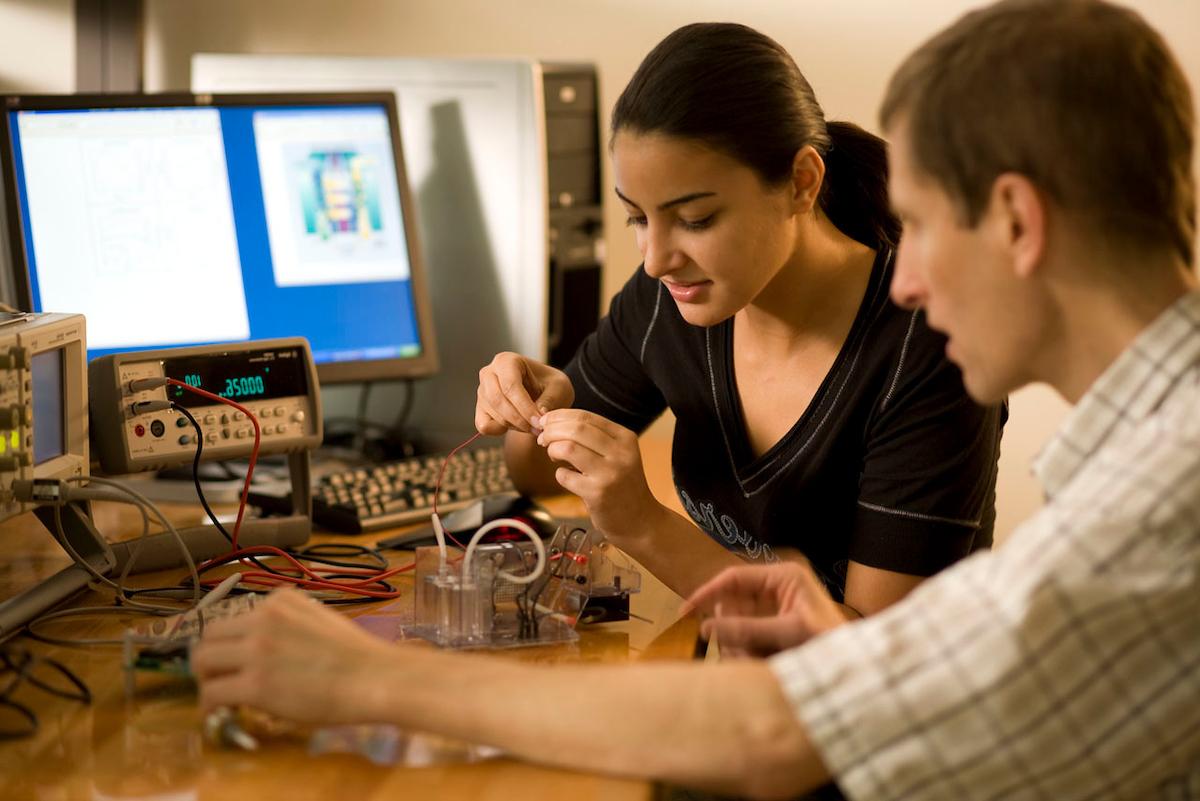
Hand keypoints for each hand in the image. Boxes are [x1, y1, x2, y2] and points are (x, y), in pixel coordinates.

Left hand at [190, 588, 396, 723]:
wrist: (372, 677)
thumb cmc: (357, 655)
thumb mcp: (320, 620)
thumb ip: (289, 624)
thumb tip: (269, 649)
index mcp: (280, 600)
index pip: (235, 617)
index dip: (230, 642)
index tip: (234, 659)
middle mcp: (263, 619)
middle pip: (210, 635)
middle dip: (210, 659)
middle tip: (218, 678)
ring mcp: (257, 651)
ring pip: (203, 661)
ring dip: (206, 680)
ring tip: (218, 696)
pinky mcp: (254, 684)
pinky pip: (212, 693)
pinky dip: (208, 706)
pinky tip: (217, 714)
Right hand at [476, 352, 573, 435]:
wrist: (542, 392)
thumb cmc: (550, 385)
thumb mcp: (559, 388)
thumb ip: (550, 400)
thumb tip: (539, 414)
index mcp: (507, 360)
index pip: (510, 385)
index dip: (525, 407)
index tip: (539, 422)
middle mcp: (489, 373)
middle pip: (497, 400)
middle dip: (519, 419)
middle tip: (538, 429)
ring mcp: (482, 391)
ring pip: (493, 414)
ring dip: (514, 426)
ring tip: (533, 426)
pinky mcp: (480, 408)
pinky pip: (484, 426)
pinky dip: (500, 431)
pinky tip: (517, 426)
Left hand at [535, 408, 659, 540]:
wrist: (640, 520)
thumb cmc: (622, 484)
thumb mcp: (618, 454)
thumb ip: (592, 437)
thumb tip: (552, 422)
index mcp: (625, 438)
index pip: (585, 417)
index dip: (559, 416)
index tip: (546, 421)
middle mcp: (620, 453)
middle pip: (575, 429)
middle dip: (551, 431)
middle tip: (543, 438)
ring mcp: (609, 474)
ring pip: (568, 448)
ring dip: (552, 449)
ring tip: (553, 456)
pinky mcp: (597, 494)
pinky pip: (565, 476)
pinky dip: (559, 474)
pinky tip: (567, 477)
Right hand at [683, 562, 848, 657]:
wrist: (858, 667)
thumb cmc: (830, 641)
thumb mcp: (788, 632)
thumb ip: (747, 629)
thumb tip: (705, 628)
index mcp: (782, 576)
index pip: (734, 578)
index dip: (707, 593)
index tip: (685, 612)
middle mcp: (776, 589)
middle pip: (733, 604)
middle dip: (730, 630)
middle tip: (738, 653)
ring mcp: (774, 610)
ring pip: (737, 625)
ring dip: (739, 646)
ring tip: (757, 662)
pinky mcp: (774, 629)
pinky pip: (747, 639)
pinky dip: (747, 653)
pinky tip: (760, 664)